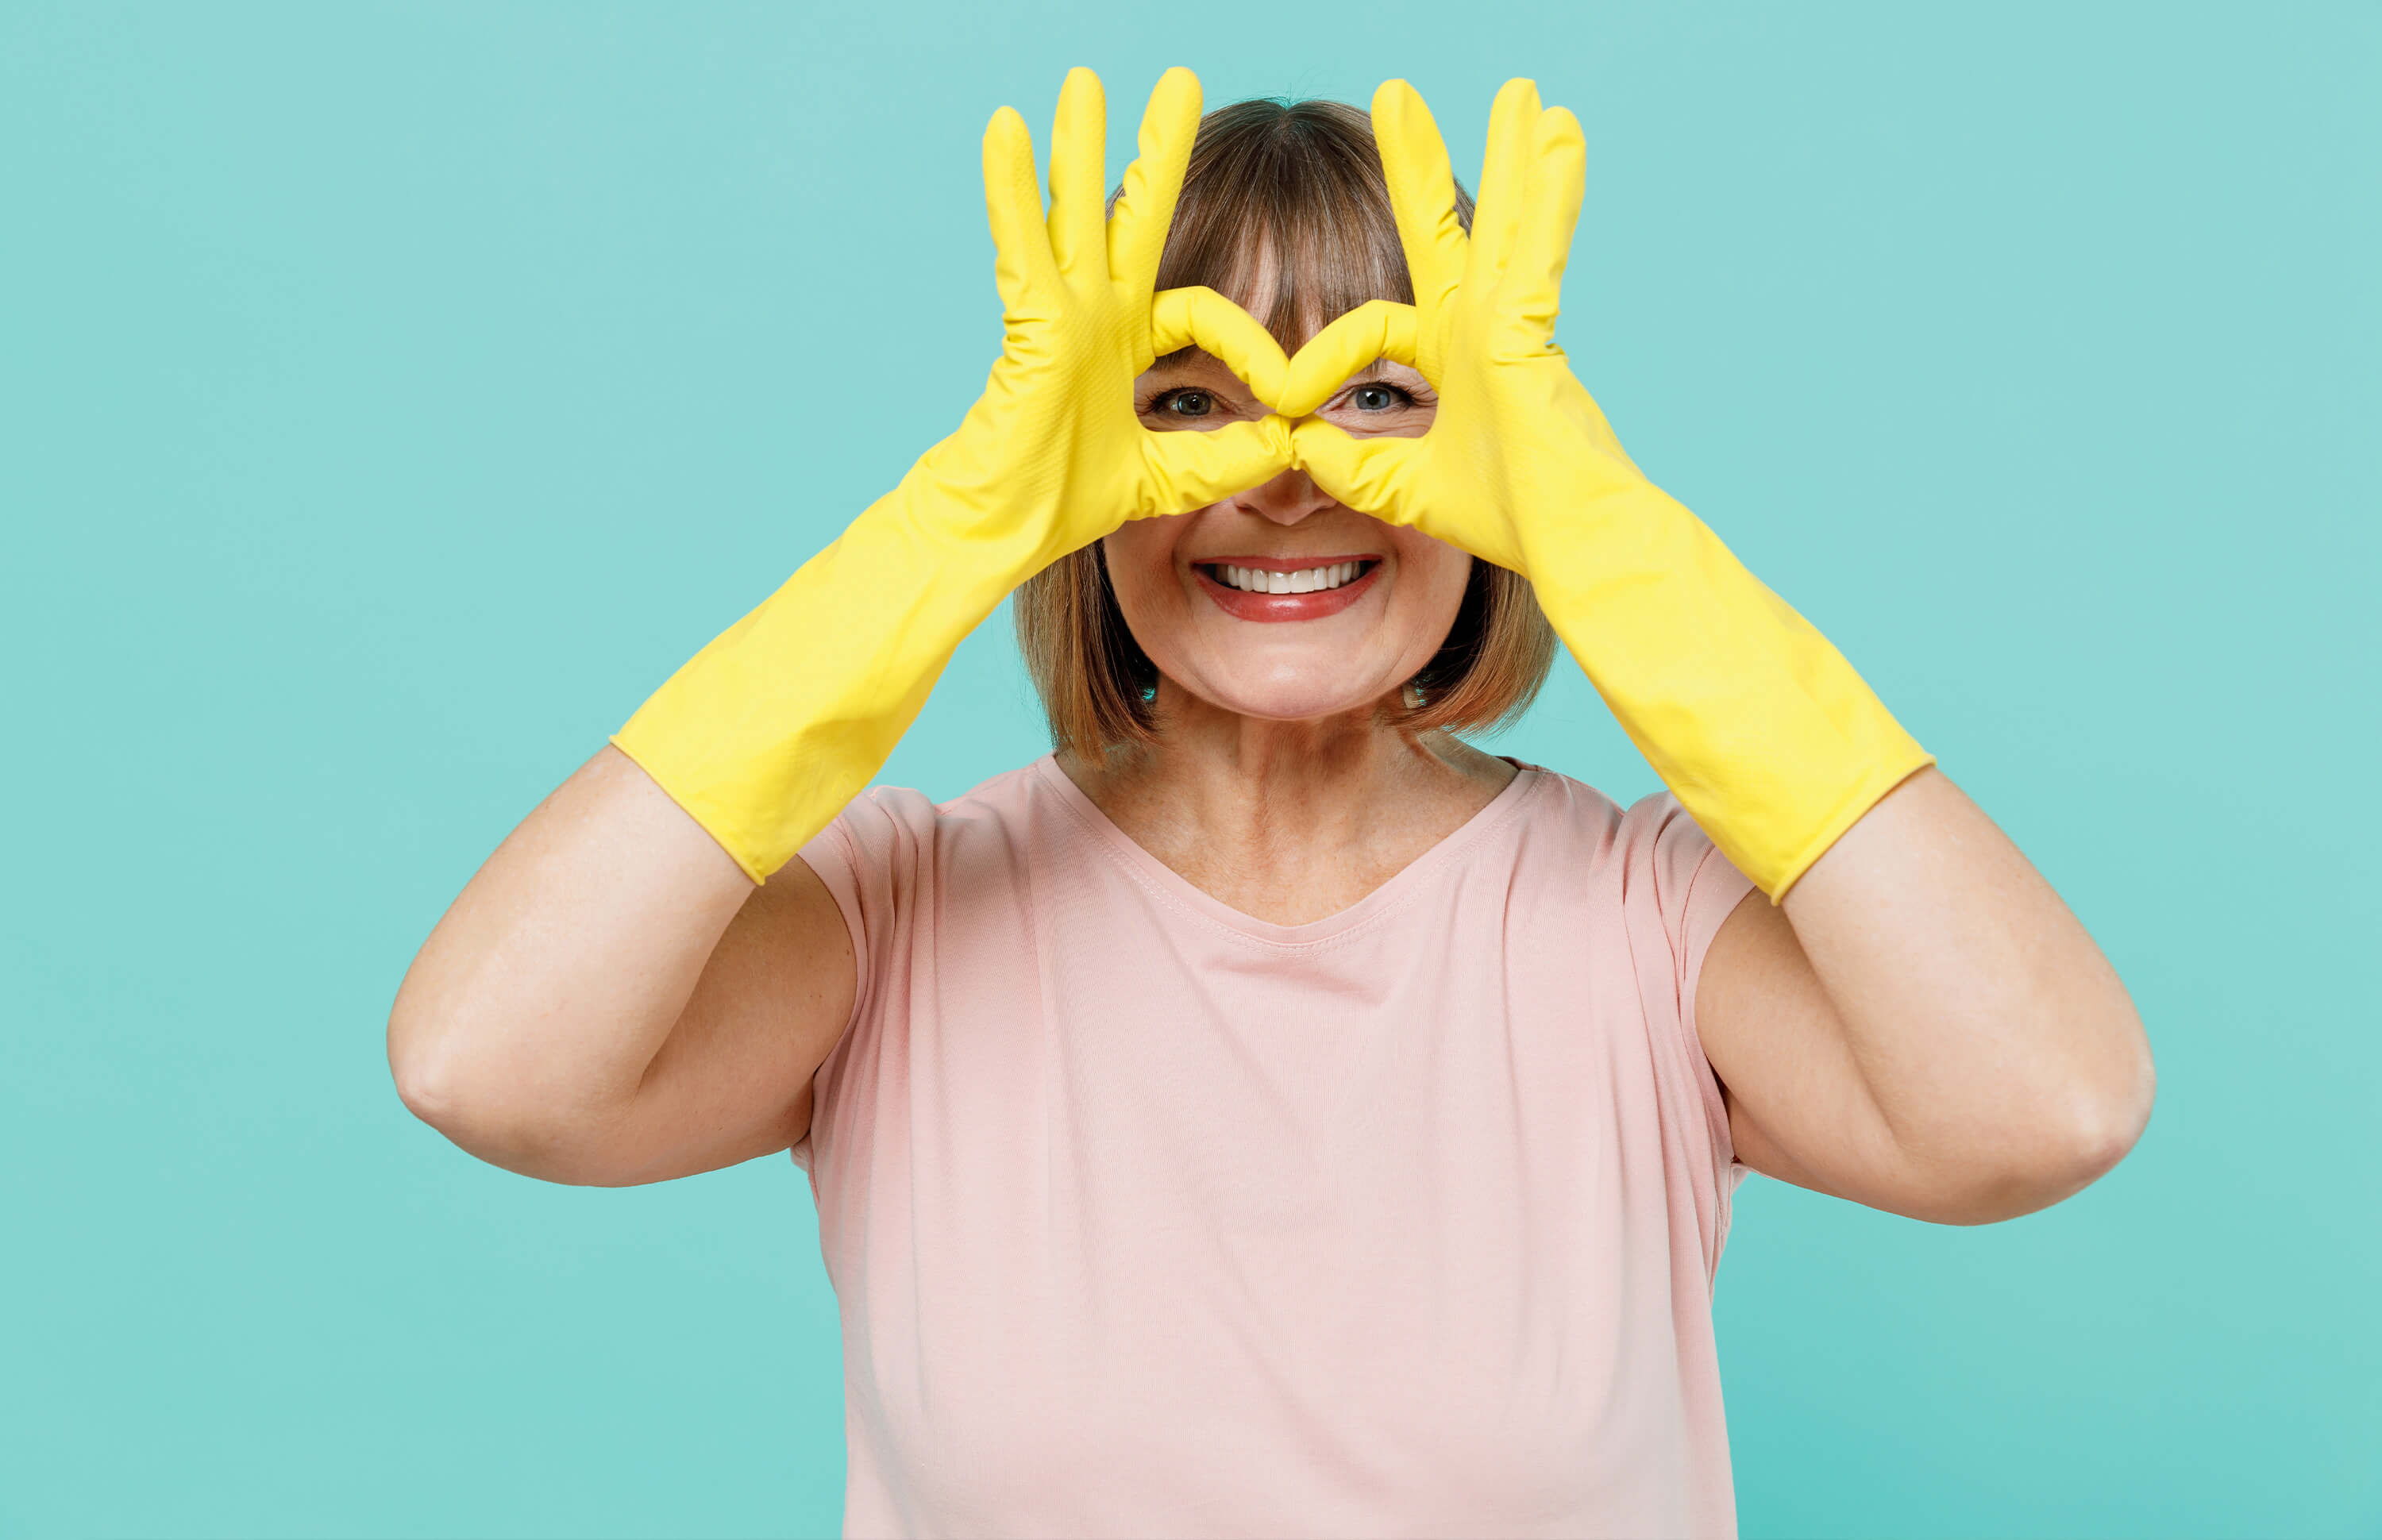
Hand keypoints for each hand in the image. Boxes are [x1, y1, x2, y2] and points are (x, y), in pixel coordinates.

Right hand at [929, 66, 1291, 579]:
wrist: (1002, 529)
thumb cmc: (1061, 503)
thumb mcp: (1166, 479)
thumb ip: (1223, 459)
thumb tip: (1287, 443)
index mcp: (1125, 344)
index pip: (1200, 312)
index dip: (1250, 342)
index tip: (1289, 389)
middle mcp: (1093, 316)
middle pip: (1133, 215)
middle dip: (1158, 149)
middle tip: (1184, 81)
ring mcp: (1057, 313)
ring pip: (1073, 210)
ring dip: (1080, 143)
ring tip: (1087, 79)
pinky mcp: (1026, 322)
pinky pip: (1021, 243)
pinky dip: (1012, 187)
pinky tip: (1007, 129)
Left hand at [1275, 78, 1623, 576]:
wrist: (1571, 546)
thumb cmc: (1516, 522)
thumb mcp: (1410, 490)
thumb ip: (1356, 467)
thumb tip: (1299, 445)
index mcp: (1457, 361)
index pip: (1375, 327)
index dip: (1323, 356)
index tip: (1280, 395)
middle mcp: (1487, 331)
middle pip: (1446, 230)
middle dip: (1418, 164)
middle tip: (1396, 94)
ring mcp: (1517, 326)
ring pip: (1505, 221)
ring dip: (1510, 154)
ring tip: (1519, 92)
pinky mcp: (1535, 332)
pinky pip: (1537, 251)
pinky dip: (1550, 195)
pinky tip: (1561, 136)